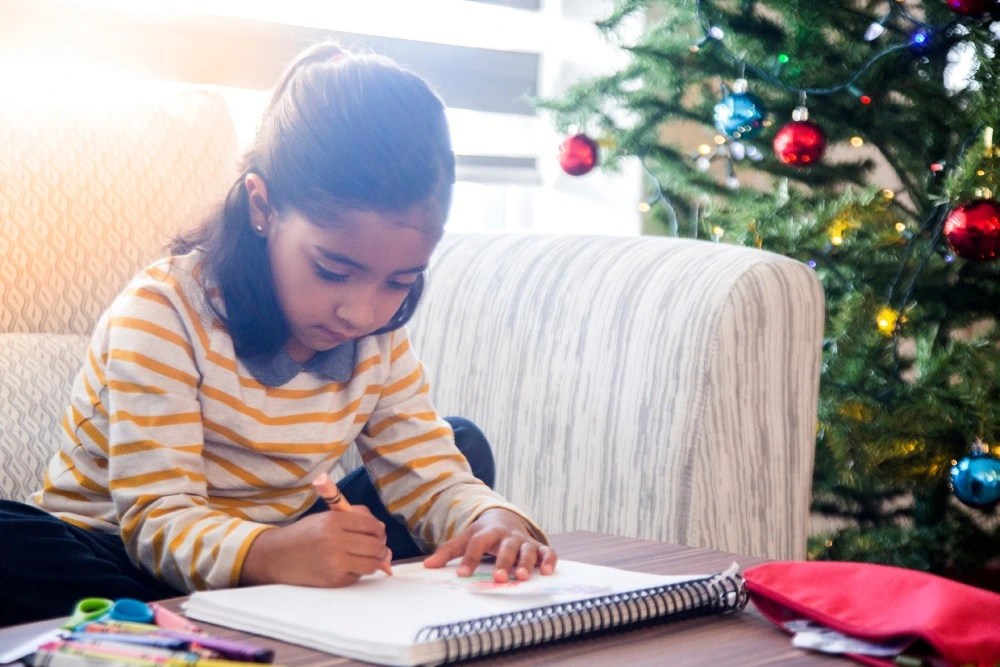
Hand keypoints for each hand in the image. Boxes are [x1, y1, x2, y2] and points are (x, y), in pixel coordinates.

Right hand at [240, 506, 390, 587]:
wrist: (276, 557)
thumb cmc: (305, 535)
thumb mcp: (326, 517)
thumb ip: (355, 517)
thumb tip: (382, 531)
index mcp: (334, 521)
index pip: (372, 526)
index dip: (379, 530)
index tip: (377, 533)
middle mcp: (335, 541)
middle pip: (376, 546)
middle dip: (380, 548)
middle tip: (375, 548)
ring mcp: (335, 563)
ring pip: (372, 563)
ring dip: (373, 561)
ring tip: (364, 558)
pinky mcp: (334, 580)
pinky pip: (359, 576)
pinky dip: (357, 572)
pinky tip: (346, 567)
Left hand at [422, 508, 556, 581]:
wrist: (504, 517)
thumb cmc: (483, 533)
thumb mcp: (465, 538)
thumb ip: (448, 552)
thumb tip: (427, 566)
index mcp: (487, 532)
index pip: (477, 544)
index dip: (470, 558)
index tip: (462, 574)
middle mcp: (507, 536)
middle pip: (506, 547)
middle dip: (503, 562)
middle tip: (499, 578)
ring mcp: (524, 540)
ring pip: (527, 550)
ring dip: (526, 563)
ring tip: (522, 577)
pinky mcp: (538, 546)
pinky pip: (547, 552)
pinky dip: (549, 560)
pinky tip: (547, 572)